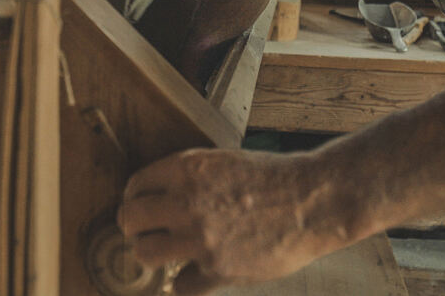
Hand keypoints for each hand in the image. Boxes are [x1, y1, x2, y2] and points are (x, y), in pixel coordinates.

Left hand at [117, 148, 343, 294]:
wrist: (313, 201)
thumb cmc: (273, 178)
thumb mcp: (224, 162)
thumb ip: (189, 178)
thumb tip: (157, 196)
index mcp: (187, 169)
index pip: (136, 186)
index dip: (134, 198)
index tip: (138, 206)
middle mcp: (187, 202)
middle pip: (131, 220)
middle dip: (134, 227)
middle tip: (143, 231)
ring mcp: (201, 238)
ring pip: (146, 253)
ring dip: (152, 253)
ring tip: (165, 252)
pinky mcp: (218, 269)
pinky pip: (181, 286)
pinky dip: (185, 283)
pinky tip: (193, 275)